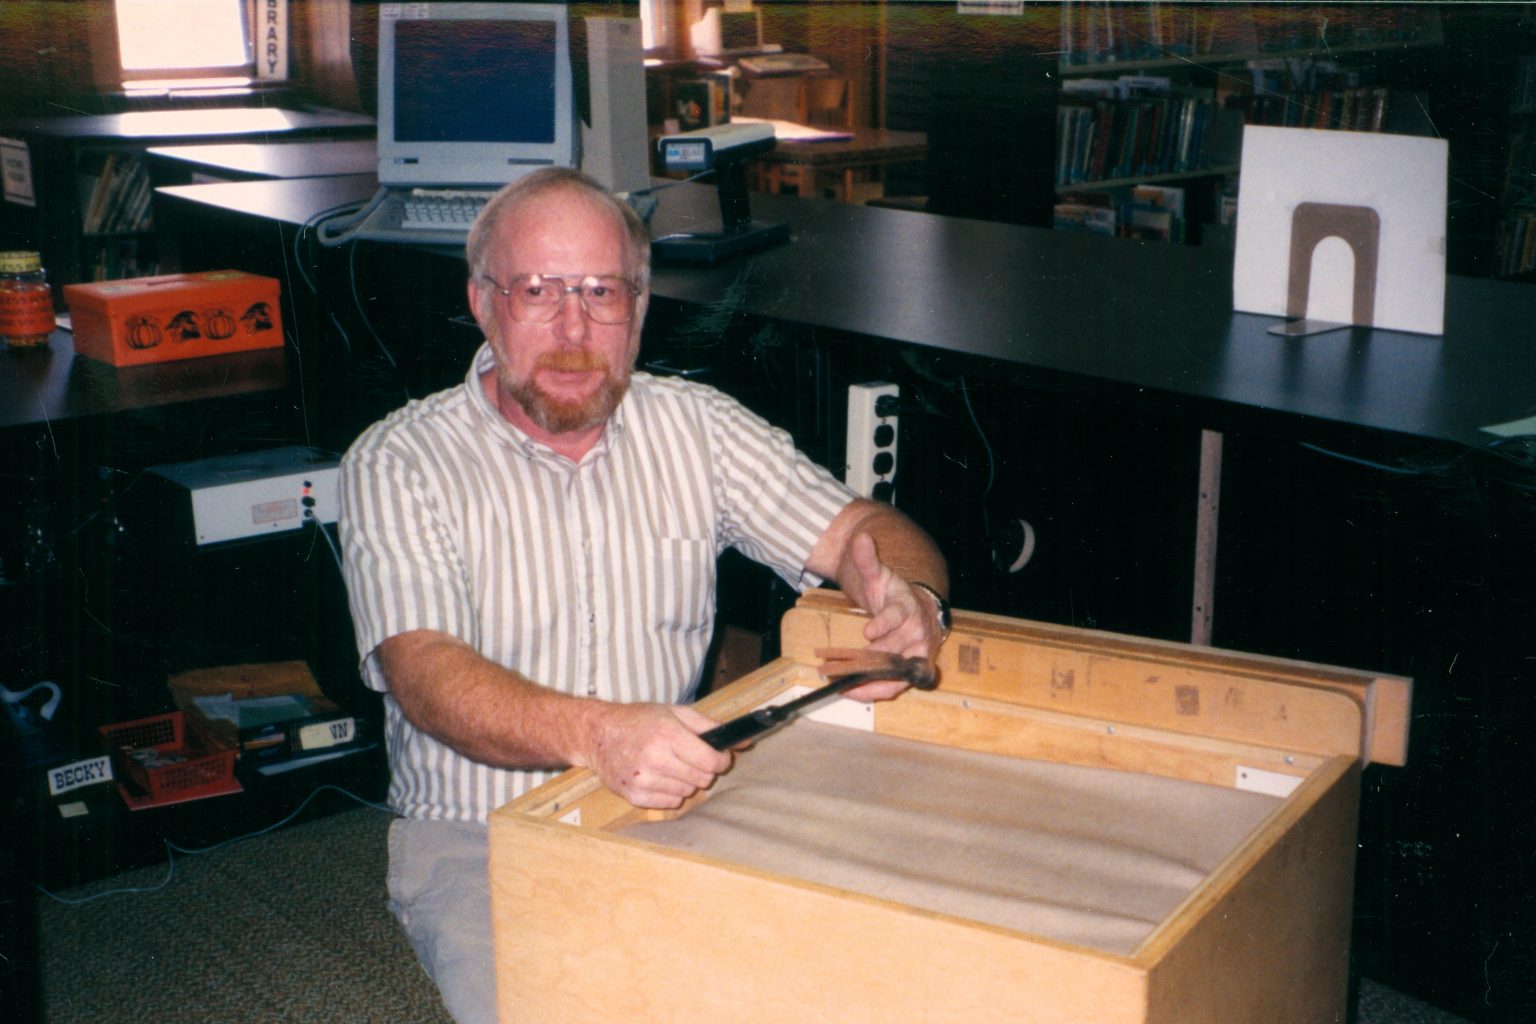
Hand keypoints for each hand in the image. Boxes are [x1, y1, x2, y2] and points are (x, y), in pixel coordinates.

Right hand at [582, 703, 732, 808]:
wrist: (598, 734)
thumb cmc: (640, 720)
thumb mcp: (676, 713)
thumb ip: (711, 727)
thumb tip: (744, 742)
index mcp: (667, 734)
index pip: (711, 761)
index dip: (721, 760)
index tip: (718, 757)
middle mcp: (655, 758)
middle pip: (702, 779)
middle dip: (703, 770)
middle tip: (691, 758)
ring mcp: (642, 779)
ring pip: (687, 793)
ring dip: (686, 781)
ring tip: (670, 765)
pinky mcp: (634, 796)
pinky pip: (670, 802)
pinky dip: (670, 792)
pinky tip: (658, 776)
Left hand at [843, 532, 945, 700]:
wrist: (921, 611)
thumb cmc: (895, 596)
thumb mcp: (880, 576)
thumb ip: (867, 560)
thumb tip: (860, 538)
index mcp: (908, 608)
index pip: (898, 616)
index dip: (884, 624)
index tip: (868, 632)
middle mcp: (917, 633)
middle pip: (894, 648)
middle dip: (867, 657)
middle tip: (838, 664)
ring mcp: (918, 655)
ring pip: (895, 671)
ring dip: (868, 679)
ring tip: (842, 682)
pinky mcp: (913, 672)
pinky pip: (895, 686)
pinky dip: (874, 692)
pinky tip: (851, 692)